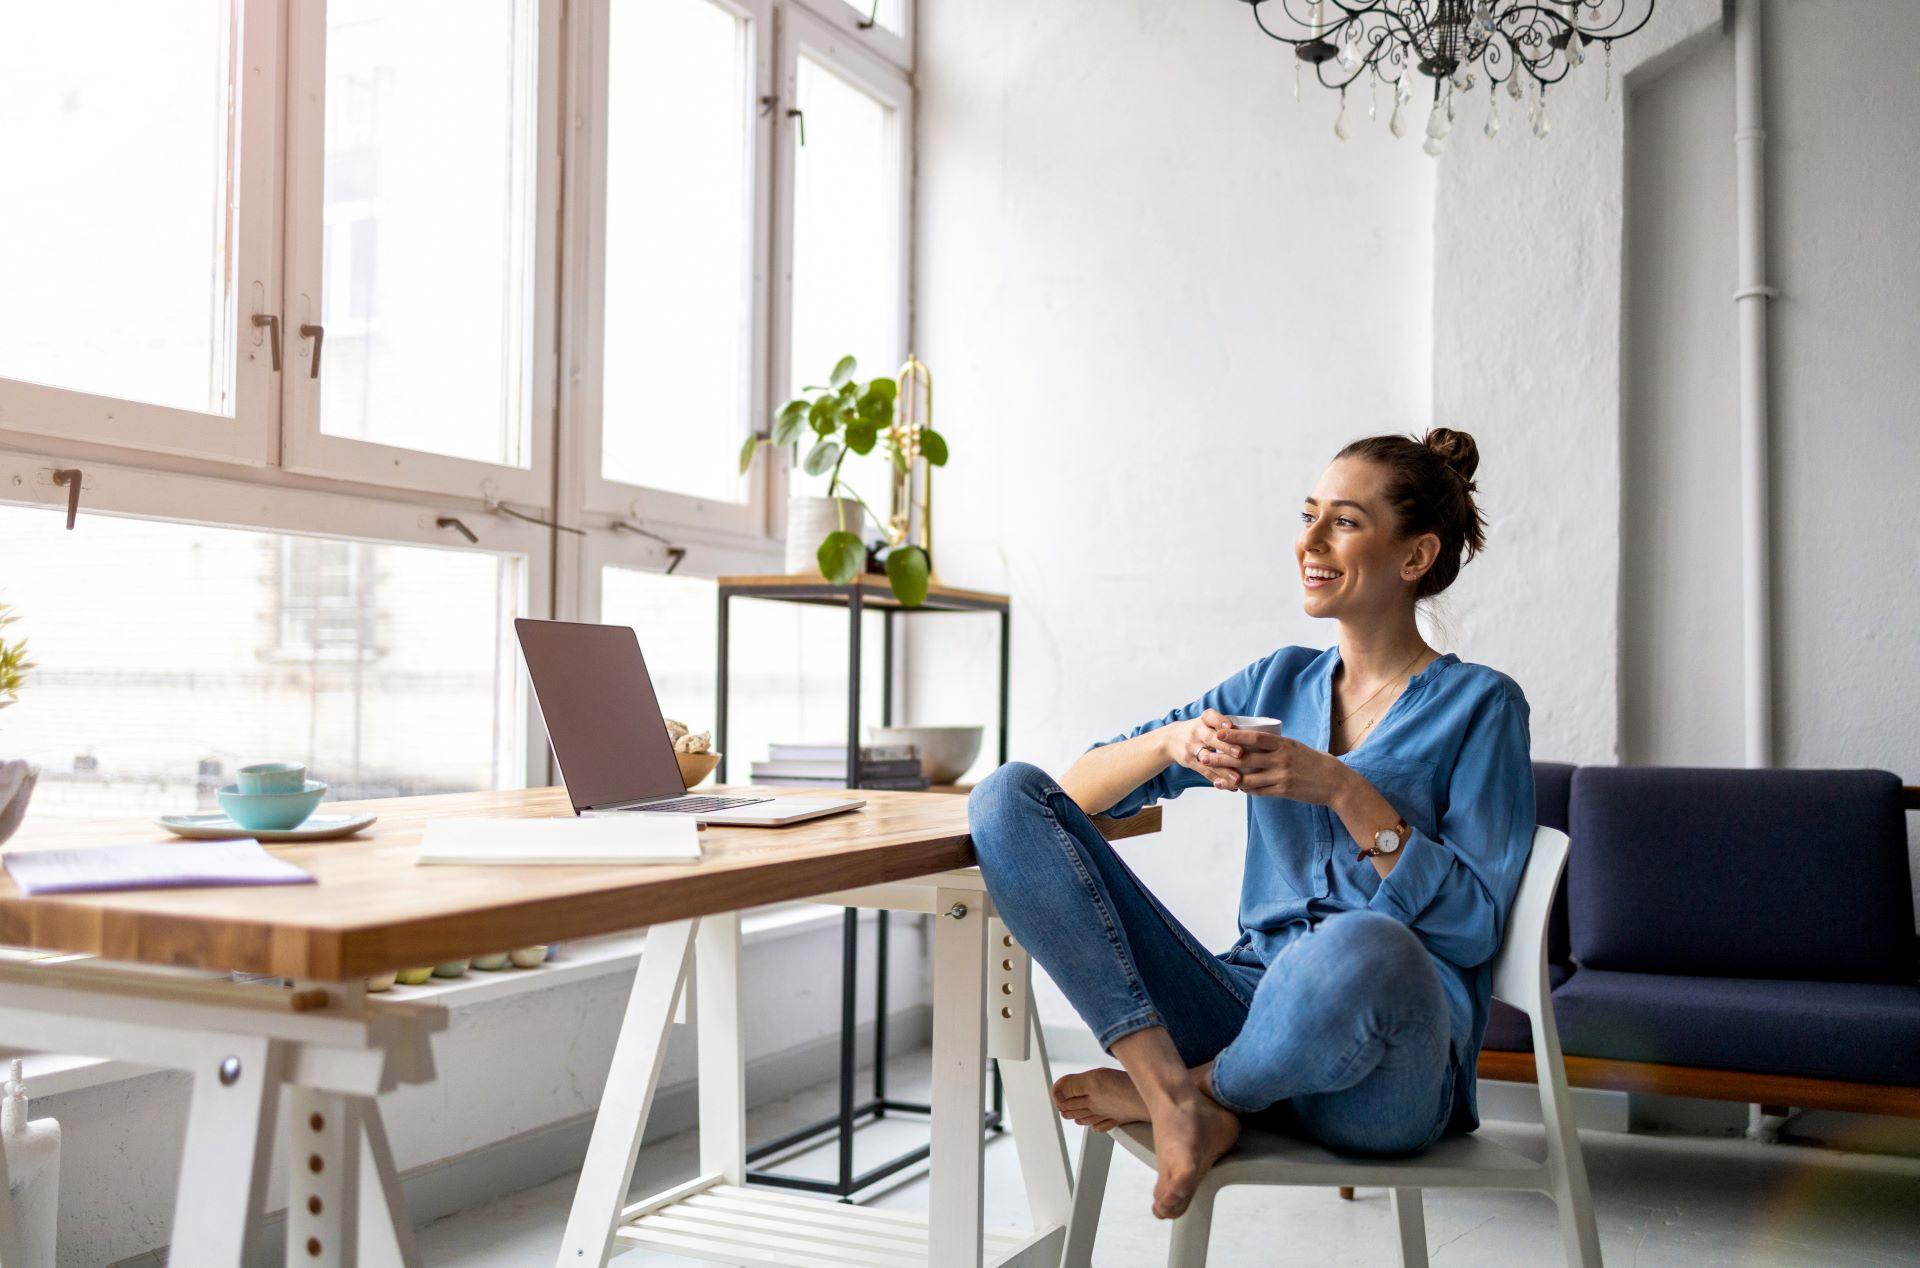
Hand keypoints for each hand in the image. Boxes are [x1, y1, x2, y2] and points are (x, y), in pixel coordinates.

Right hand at [1163, 708, 1233, 783]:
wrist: (1170, 739)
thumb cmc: (1198, 731)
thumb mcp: (1206, 723)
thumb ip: (1224, 728)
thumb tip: (1253, 737)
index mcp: (1203, 720)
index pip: (1211, 717)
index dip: (1220, 721)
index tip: (1231, 726)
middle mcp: (1196, 732)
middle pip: (1211, 739)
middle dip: (1226, 746)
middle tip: (1240, 753)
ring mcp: (1191, 747)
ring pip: (1208, 759)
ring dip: (1223, 770)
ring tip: (1237, 779)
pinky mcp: (1189, 761)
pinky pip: (1204, 772)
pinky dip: (1218, 779)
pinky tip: (1231, 786)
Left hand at [1203, 729, 1357, 806]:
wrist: (1336, 783)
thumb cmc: (1315, 761)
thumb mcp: (1296, 747)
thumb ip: (1276, 745)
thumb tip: (1254, 740)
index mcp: (1284, 744)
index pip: (1255, 738)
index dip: (1235, 736)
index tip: (1218, 733)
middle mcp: (1281, 760)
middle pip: (1246, 759)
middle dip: (1222, 758)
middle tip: (1204, 757)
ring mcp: (1282, 777)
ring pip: (1248, 778)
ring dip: (1229, 778)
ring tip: (1214, 778)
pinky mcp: (1283, 792)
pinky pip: (1259, 791)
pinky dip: (1245, 789)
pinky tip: (1234, 787)